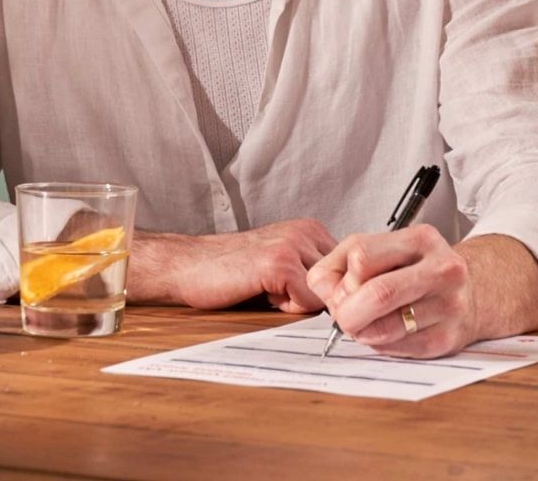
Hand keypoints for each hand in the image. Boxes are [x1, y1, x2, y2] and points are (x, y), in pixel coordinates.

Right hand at [134, 219, 336, 311]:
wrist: (189, 265)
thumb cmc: (231, 271)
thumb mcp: (282, 266)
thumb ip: (312, 274)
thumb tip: (348, 304)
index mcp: (310, 229)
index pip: (347, 273)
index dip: (325, 294)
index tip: (299, 295)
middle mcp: (307, 231)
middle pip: (341, 285)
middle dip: (316, 300)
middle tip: (281, 294)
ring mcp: (294, 244)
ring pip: (326, 295)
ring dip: (300, 304)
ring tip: (270, 292)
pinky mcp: (280, 263)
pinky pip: (308, 302)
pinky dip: (288, 309)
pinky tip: (263, 294)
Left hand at [307, 224, 471, 358]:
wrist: (472, 293)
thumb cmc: (416, 271)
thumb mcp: (381, 249)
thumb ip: (341, 263)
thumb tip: (323, 290)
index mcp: (420, 239)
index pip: (362, 257)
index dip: (343, 279)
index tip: (344, 289)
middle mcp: (441, 269)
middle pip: (377, 294)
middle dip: (348, 312)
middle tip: (344, 317)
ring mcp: (449, 305)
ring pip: (384, 329)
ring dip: (361, 332)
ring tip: (366, 325)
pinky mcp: (446, 338)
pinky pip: (397, 349)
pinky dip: (380, 345)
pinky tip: (388, 332)